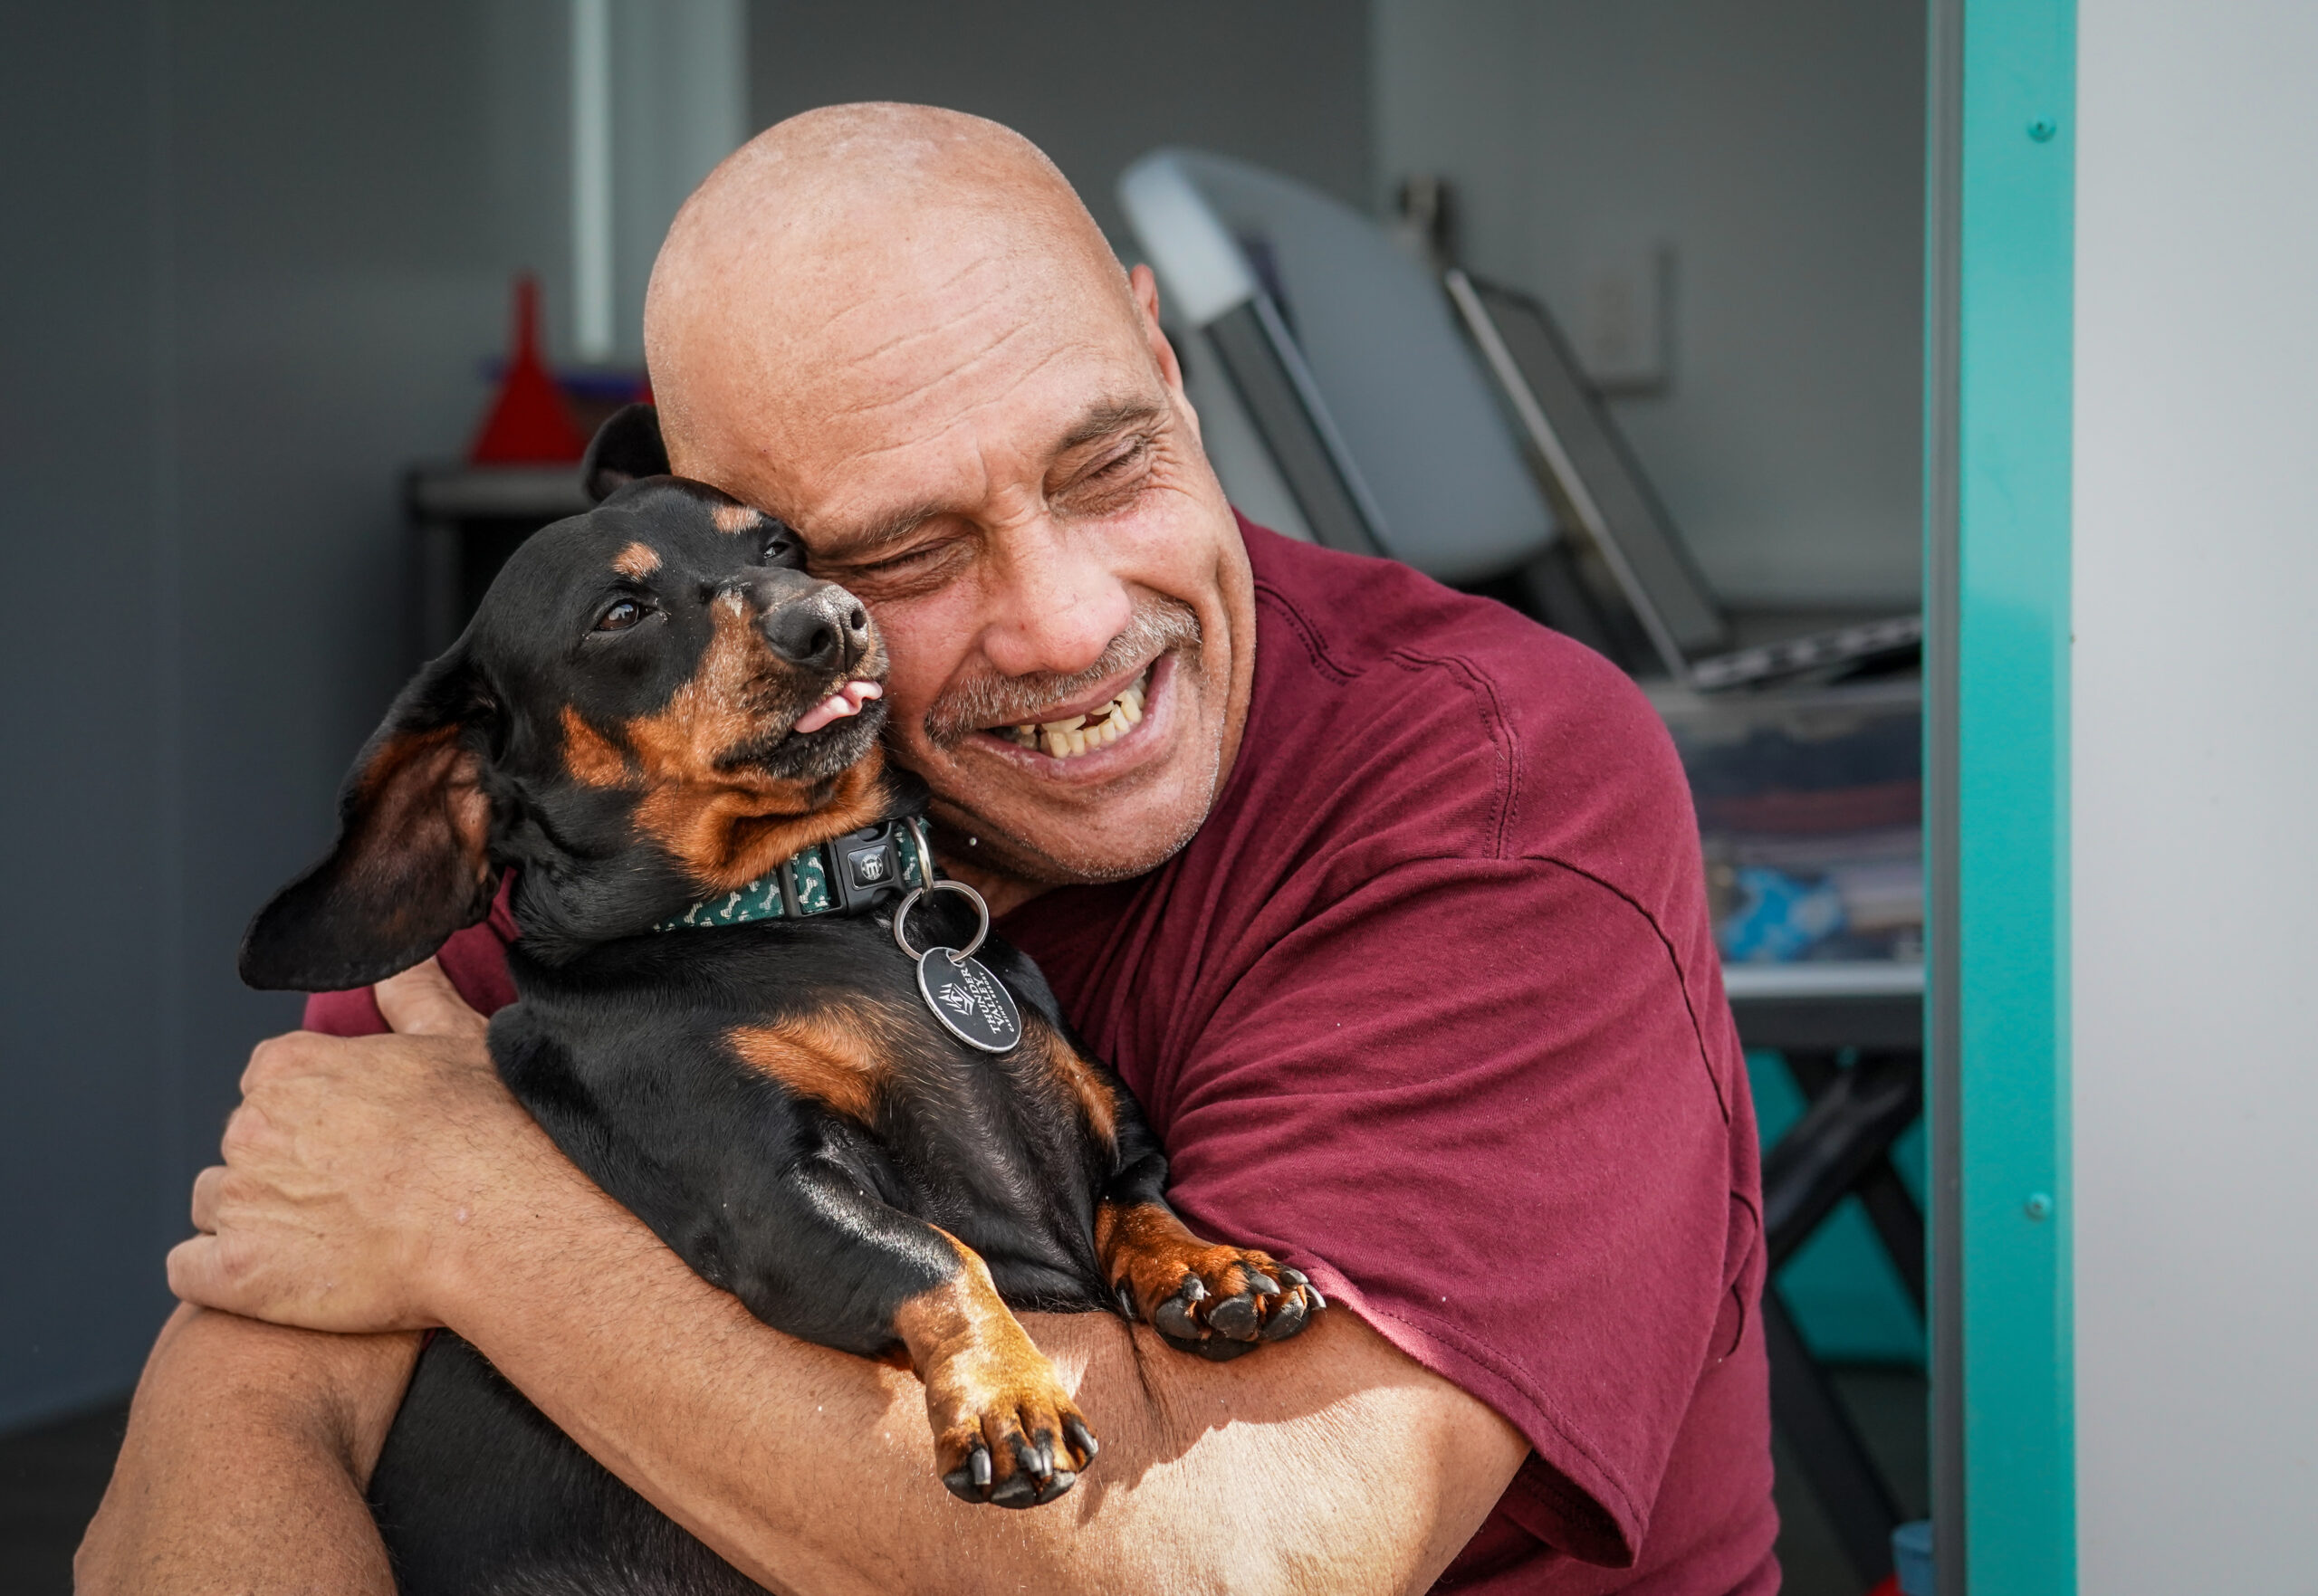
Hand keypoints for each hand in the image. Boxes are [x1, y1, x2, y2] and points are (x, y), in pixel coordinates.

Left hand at [167, 960, 571, 1332]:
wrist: (495, 1218)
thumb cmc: (484, 1129)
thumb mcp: (454, 1038)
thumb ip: (411, 994)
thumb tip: (399, 962)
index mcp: (290, 1067)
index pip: (266, 1086)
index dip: (309, 1116)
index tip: (350, 1141)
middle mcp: (251, 1126)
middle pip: (243, 1147)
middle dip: (284, 1169)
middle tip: (353, 1194)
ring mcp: (241, 1200)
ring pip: (216, 1208)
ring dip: (256, 1223)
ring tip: (328, 1241)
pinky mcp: (238, 1271)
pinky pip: (191, 1270)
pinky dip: (221, 1276)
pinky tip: (279, 1278)